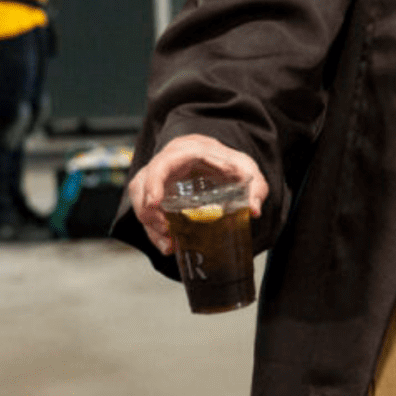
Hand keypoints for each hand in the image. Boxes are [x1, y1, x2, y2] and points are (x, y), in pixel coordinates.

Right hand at [126, 134, 267, 255]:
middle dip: (148, 211)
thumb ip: (255, 188)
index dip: (154, 182)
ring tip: (169, 243)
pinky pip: (147, 213)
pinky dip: (154, 231)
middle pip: (141, 184)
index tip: (155, 203)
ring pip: (140, 200)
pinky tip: (169, 244)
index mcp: (186, 152)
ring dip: (150, 225)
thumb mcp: (247, 170)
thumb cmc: (230, 163)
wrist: (221, 162)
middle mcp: (166, 164)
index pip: (162, 163)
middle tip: (165, 230)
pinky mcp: (157, 195)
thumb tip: (254, 210)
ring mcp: (158, 180)